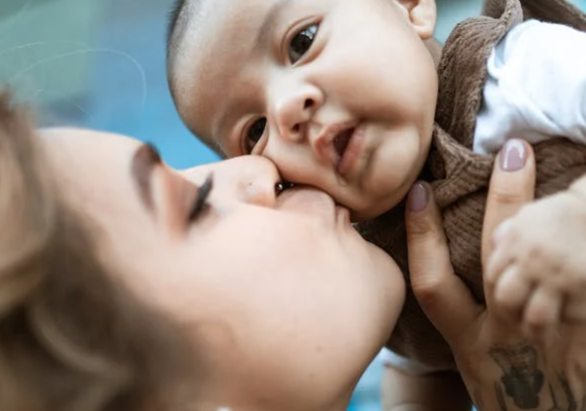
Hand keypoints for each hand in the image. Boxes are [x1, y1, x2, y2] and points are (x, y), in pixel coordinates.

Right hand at [405, 139, 583, 409]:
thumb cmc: (503, 390)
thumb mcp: (473, 356)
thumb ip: (462, 311)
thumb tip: (466, 250)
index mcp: (467, 341)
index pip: (433, 284)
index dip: (422, 236)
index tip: (418, 192)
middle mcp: (502, 337)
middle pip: (498, 262)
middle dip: (504, 203)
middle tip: (513, 151)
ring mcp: (547, 339)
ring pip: (553, 275)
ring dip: (561, 222)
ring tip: (576, 179)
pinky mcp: (582, 341)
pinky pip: (583, 297)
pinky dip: (584, 261)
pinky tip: (584, 212)